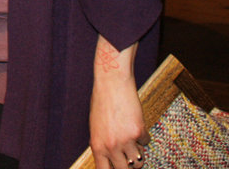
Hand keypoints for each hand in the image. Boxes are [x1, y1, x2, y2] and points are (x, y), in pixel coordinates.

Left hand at [90, 39, 149, 168]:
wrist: (111, 82)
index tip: (119, 167)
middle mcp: (111, 146)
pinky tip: (135, 122)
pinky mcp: (138, 132)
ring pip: (139, 160)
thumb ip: (103, 144)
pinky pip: (146, 142)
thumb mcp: (96, 126)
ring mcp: (125, 140)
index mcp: (97, 145)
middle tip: (130, 157)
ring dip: (138, 152)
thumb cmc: (102, 101)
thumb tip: (111, 161)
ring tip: (132, 139)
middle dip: (129, 165)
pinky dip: (143, 135)